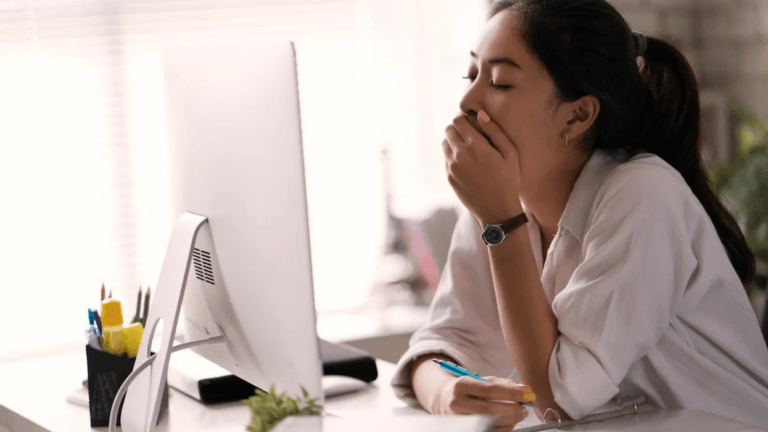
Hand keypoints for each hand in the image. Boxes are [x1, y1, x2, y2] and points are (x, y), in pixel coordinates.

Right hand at [432, 375, 532, 430]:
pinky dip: (504, 428)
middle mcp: (457, 403)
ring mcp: (459, 419)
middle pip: (490, 409)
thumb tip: (526, 390)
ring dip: (511, 420)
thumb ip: (504, 384)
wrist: (444, 400)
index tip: (528, 395)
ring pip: (491, 424)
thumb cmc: (468, 389)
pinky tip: (510, 422)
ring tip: (520, 413)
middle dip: (513, 409)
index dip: (512, 394)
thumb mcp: (481, 380)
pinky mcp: (464, 430)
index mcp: (461, 385)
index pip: (490, 390)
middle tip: (525, 407)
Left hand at [442, 110, 522, 226]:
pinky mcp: (449, 177)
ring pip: (445, 143)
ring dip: (454, 141)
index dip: (465, 119)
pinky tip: (468, 163)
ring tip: (469, 148)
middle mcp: (460, 155)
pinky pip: (446, 158)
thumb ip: (494, 131)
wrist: (498, 211)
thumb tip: (479, 114)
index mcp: (476, 146)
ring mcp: (452, 168)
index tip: (473, 123)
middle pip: (449, 130)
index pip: (459, 121)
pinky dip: (453, 156)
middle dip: (458, 128)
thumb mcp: (510, 153)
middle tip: (470, 134)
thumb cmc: (509, 180)